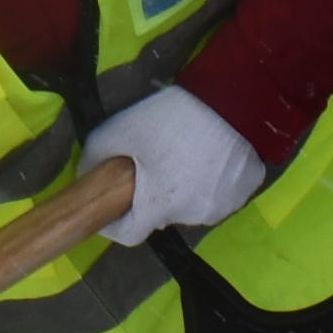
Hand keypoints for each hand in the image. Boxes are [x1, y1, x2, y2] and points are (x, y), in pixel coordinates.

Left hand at [78, 83, 270, 246]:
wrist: (231, 97)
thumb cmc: (172, 115)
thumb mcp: (121, 129)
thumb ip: (95, 157)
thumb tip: (87, 176)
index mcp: (160, 204)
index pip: (128, 235)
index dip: (114, 222)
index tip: (112, 203)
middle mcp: (193, 215)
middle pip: (160, 216)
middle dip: (151, 196)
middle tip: (152, 163)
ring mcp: (223, 207)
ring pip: (190, 207)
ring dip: (182, 190)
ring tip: (185, 155)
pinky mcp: (245, 192)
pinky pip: (219, 195)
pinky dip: (210, 183)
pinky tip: (211, 155)